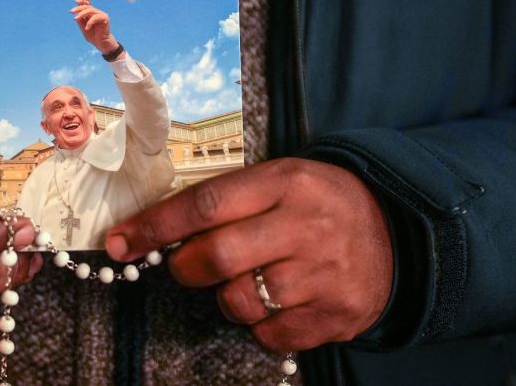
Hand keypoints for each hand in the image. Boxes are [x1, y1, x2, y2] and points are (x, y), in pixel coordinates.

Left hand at [70, 0, 121, 55]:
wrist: (100, 43)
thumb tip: (75, 13)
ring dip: (82, 13)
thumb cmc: (93, 36)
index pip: (87, 5)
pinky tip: (87, 28)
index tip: (75, 1)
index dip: (81, 2)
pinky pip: (96, 17)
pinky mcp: (105, 19)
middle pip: (87, 7)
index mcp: (91, 14)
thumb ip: (80, 20)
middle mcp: (97, 13)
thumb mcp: (83, 27)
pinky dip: (90, 22)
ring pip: (91, 10)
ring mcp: (101, 15)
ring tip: (76, 18)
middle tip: (71, 11)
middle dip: (78, 8)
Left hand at [104, 158, 392, 351]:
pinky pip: (269, 334)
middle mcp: (305, 226)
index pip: (205, 203)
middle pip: (217, 257)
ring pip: (239, 302)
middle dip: (186, 268)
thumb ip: (226, 200)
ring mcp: (324, 274)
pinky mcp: (336, 315)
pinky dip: (260, 324)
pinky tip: (278, 301)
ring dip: (226, 297)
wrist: (398, 231)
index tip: (117, 243)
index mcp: (285, 183)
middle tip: (187, 265)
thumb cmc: (319, 203)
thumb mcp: (280, 180)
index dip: (154, 226)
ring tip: (250, 279)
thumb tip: (156, 230)